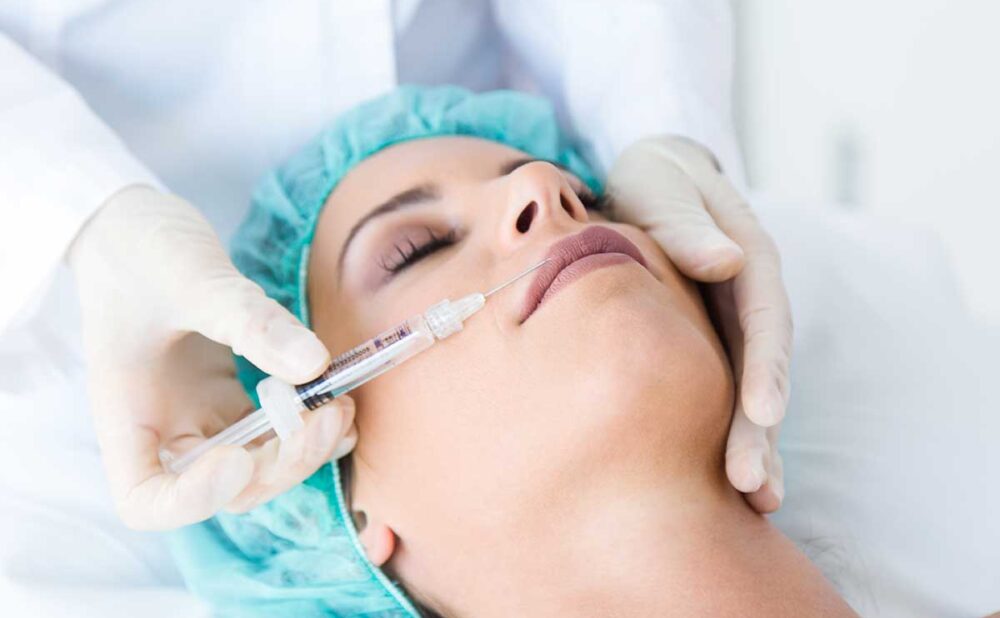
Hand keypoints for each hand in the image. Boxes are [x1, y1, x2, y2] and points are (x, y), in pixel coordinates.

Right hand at [68, 186, 357, 529]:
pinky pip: (275, 434)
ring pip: (260, 466)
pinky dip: (309, 430)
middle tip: (326, 416)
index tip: (238, 458)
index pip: (146, 499)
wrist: (134, 226)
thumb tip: (316, 364)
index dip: (195, 499)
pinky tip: (339, 406)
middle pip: (227, 489)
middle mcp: (166, 428)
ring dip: (306, 451)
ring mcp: (202, 416)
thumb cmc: (142, 250)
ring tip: (341, 406)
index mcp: (128, 414)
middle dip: (282, 464)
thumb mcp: (193, 278)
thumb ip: (251, 322)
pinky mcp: (230, 398)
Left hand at [607, 136, 790, 512]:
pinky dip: (729, 437)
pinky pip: (722, 395)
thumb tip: (727, 260)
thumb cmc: (654, 183)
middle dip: (760, 429)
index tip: (764, 412)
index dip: (766, 366)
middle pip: (763, 369)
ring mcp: (734, 328)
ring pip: (750, 392)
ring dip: (755, 445)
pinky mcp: (712, 347)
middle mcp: (751, 301)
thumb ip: (687, 223)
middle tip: (751, 484)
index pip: (762, 318)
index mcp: (749, 260)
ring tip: (754, 500)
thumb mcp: (663, 187)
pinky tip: (730, 488)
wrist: (650, 184)